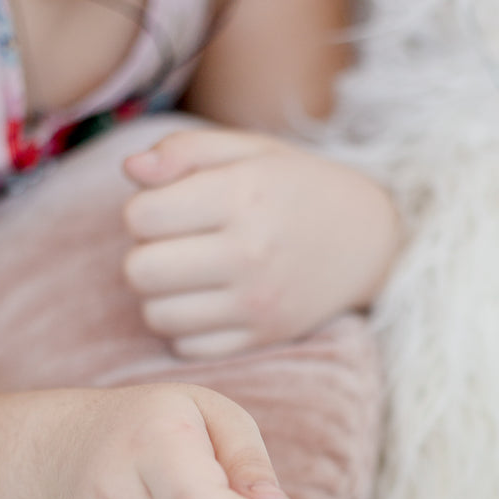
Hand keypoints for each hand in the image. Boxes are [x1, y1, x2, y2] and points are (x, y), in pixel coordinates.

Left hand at [122, 127, 399, 357]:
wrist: (368, 240)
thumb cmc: (295, 187)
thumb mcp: (249, 150)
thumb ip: (185, 150)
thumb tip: (130, 170)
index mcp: (242, 196)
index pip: (141, 216)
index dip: (142, 210)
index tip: (170, 208)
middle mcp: (249, 253)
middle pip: (140, 272)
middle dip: (144, 255)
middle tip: (174, 245)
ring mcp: (257, 303)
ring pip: (156, 316)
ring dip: (160, 295)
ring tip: (189, 275)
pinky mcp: (263, 337)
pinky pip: (187, 348)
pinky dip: (185, 328)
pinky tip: (207, 303)